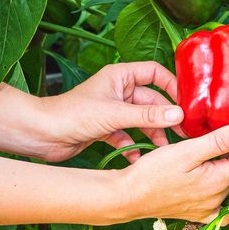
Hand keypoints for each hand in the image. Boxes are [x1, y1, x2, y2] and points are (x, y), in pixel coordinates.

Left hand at [37, 61, 185, 161]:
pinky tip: (138, 157)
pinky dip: (134, 145)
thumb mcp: (115, 114)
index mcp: (120, 76)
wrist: (42, 134)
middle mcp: (118, 90)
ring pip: (141, 120)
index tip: (186, 103)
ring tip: (163, 149)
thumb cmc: (72, 113)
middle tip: (182, 132)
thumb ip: (147, 116)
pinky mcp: (106, 128)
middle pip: (151, 100)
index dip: (172, 85)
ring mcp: (112, 110)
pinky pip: (128, 135)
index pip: (154, 72)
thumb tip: (178, 114)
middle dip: (165, 116)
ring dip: (152, 134)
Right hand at [117, 123, 228, 222]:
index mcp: (218, 181)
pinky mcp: (196, 214)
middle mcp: (217, 199)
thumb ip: (217, 142)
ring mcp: (207, 209)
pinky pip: (222, 204)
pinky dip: (228, 190)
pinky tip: (227, 183)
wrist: (128, 198)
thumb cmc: (152, 172)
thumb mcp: (185, 151)